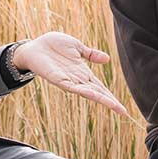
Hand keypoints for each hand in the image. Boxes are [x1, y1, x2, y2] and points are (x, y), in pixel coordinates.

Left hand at [11, 32, 127, 115]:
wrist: (34, 46)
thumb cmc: (53, 45)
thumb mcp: (77, 47)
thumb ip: (91, 54)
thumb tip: (107, 59)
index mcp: (83, 73)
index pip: (101, 88)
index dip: (111, 97)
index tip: (123, 108)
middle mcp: (77, 80)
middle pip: (97, 93)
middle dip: (110, 102)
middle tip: (124, 112)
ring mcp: (68, 81)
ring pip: (88, 92)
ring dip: (100, 98)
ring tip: (113, 105)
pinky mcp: (58, 79)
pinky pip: (72, 87)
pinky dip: (83, 90)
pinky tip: (92, 93)